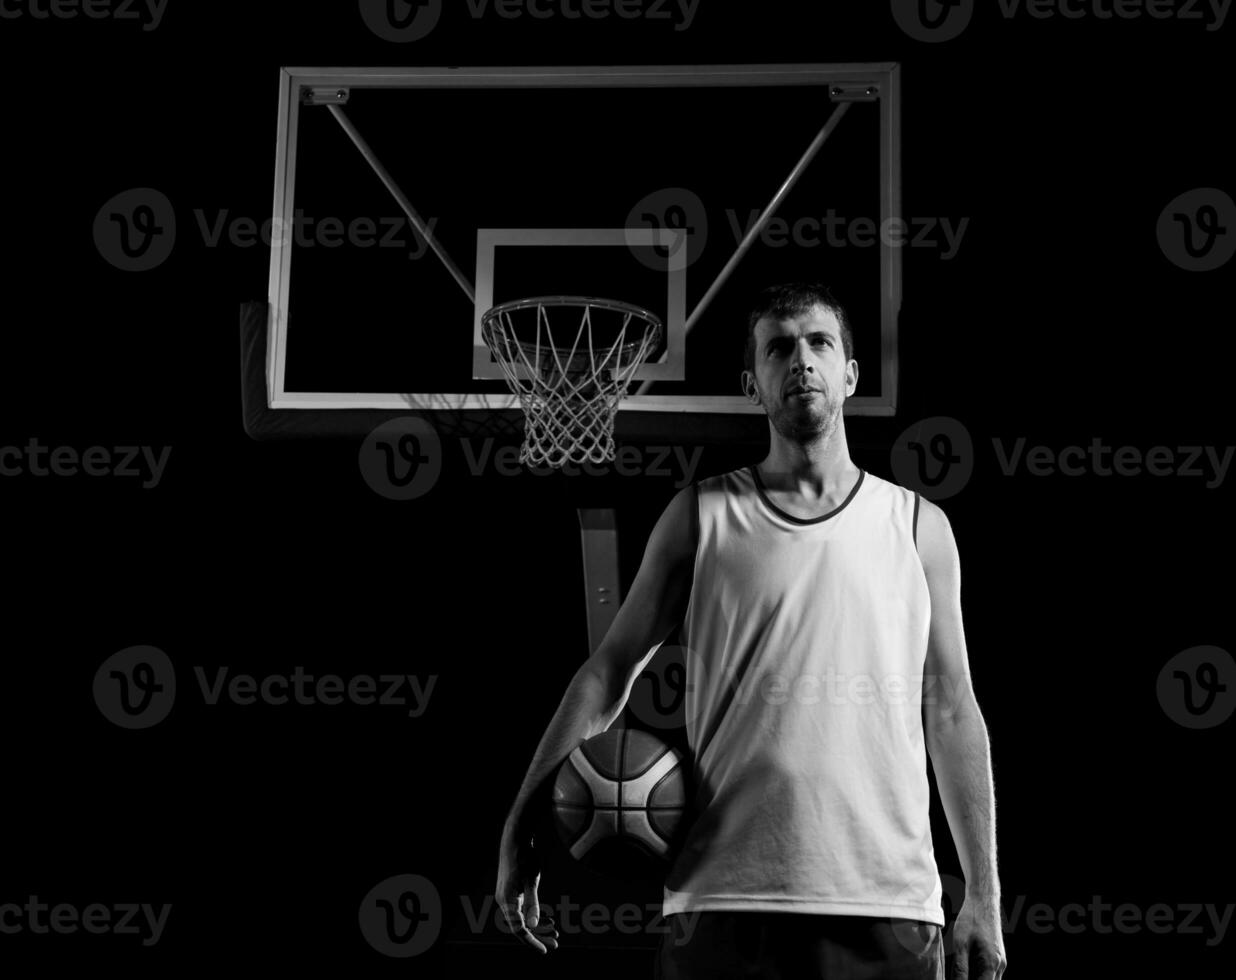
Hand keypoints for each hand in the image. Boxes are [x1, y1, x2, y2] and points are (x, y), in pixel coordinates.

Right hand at [495, 827, 558, 953]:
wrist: (516, 839)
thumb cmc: (524, 858)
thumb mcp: (531, 880)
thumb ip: (533, 904)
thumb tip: (534, 926)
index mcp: (506, 901)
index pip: (519, 929)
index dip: (532, 941)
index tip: (545, 950)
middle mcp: (504, 901)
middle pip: (521, 926)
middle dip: (539, 936)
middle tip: (556, 943)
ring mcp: (507, 897)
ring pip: (523, 919)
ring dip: (539, 926)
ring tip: (556, 932)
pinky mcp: (512, 892)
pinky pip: (523, 910)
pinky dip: (535, 915)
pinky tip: (549, 918)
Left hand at [950, 896, 1005, 978]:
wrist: (983, 900)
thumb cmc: (971, 919)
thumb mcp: (960, 944)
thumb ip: (960, 968)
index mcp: (992, 964)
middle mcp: (1000, 965)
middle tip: (958, 976)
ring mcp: (1001, 961)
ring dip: (975, 978)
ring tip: (959, 973)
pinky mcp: (997, 956)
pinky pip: (990, 973)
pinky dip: (978, 974)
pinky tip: (965, 968)